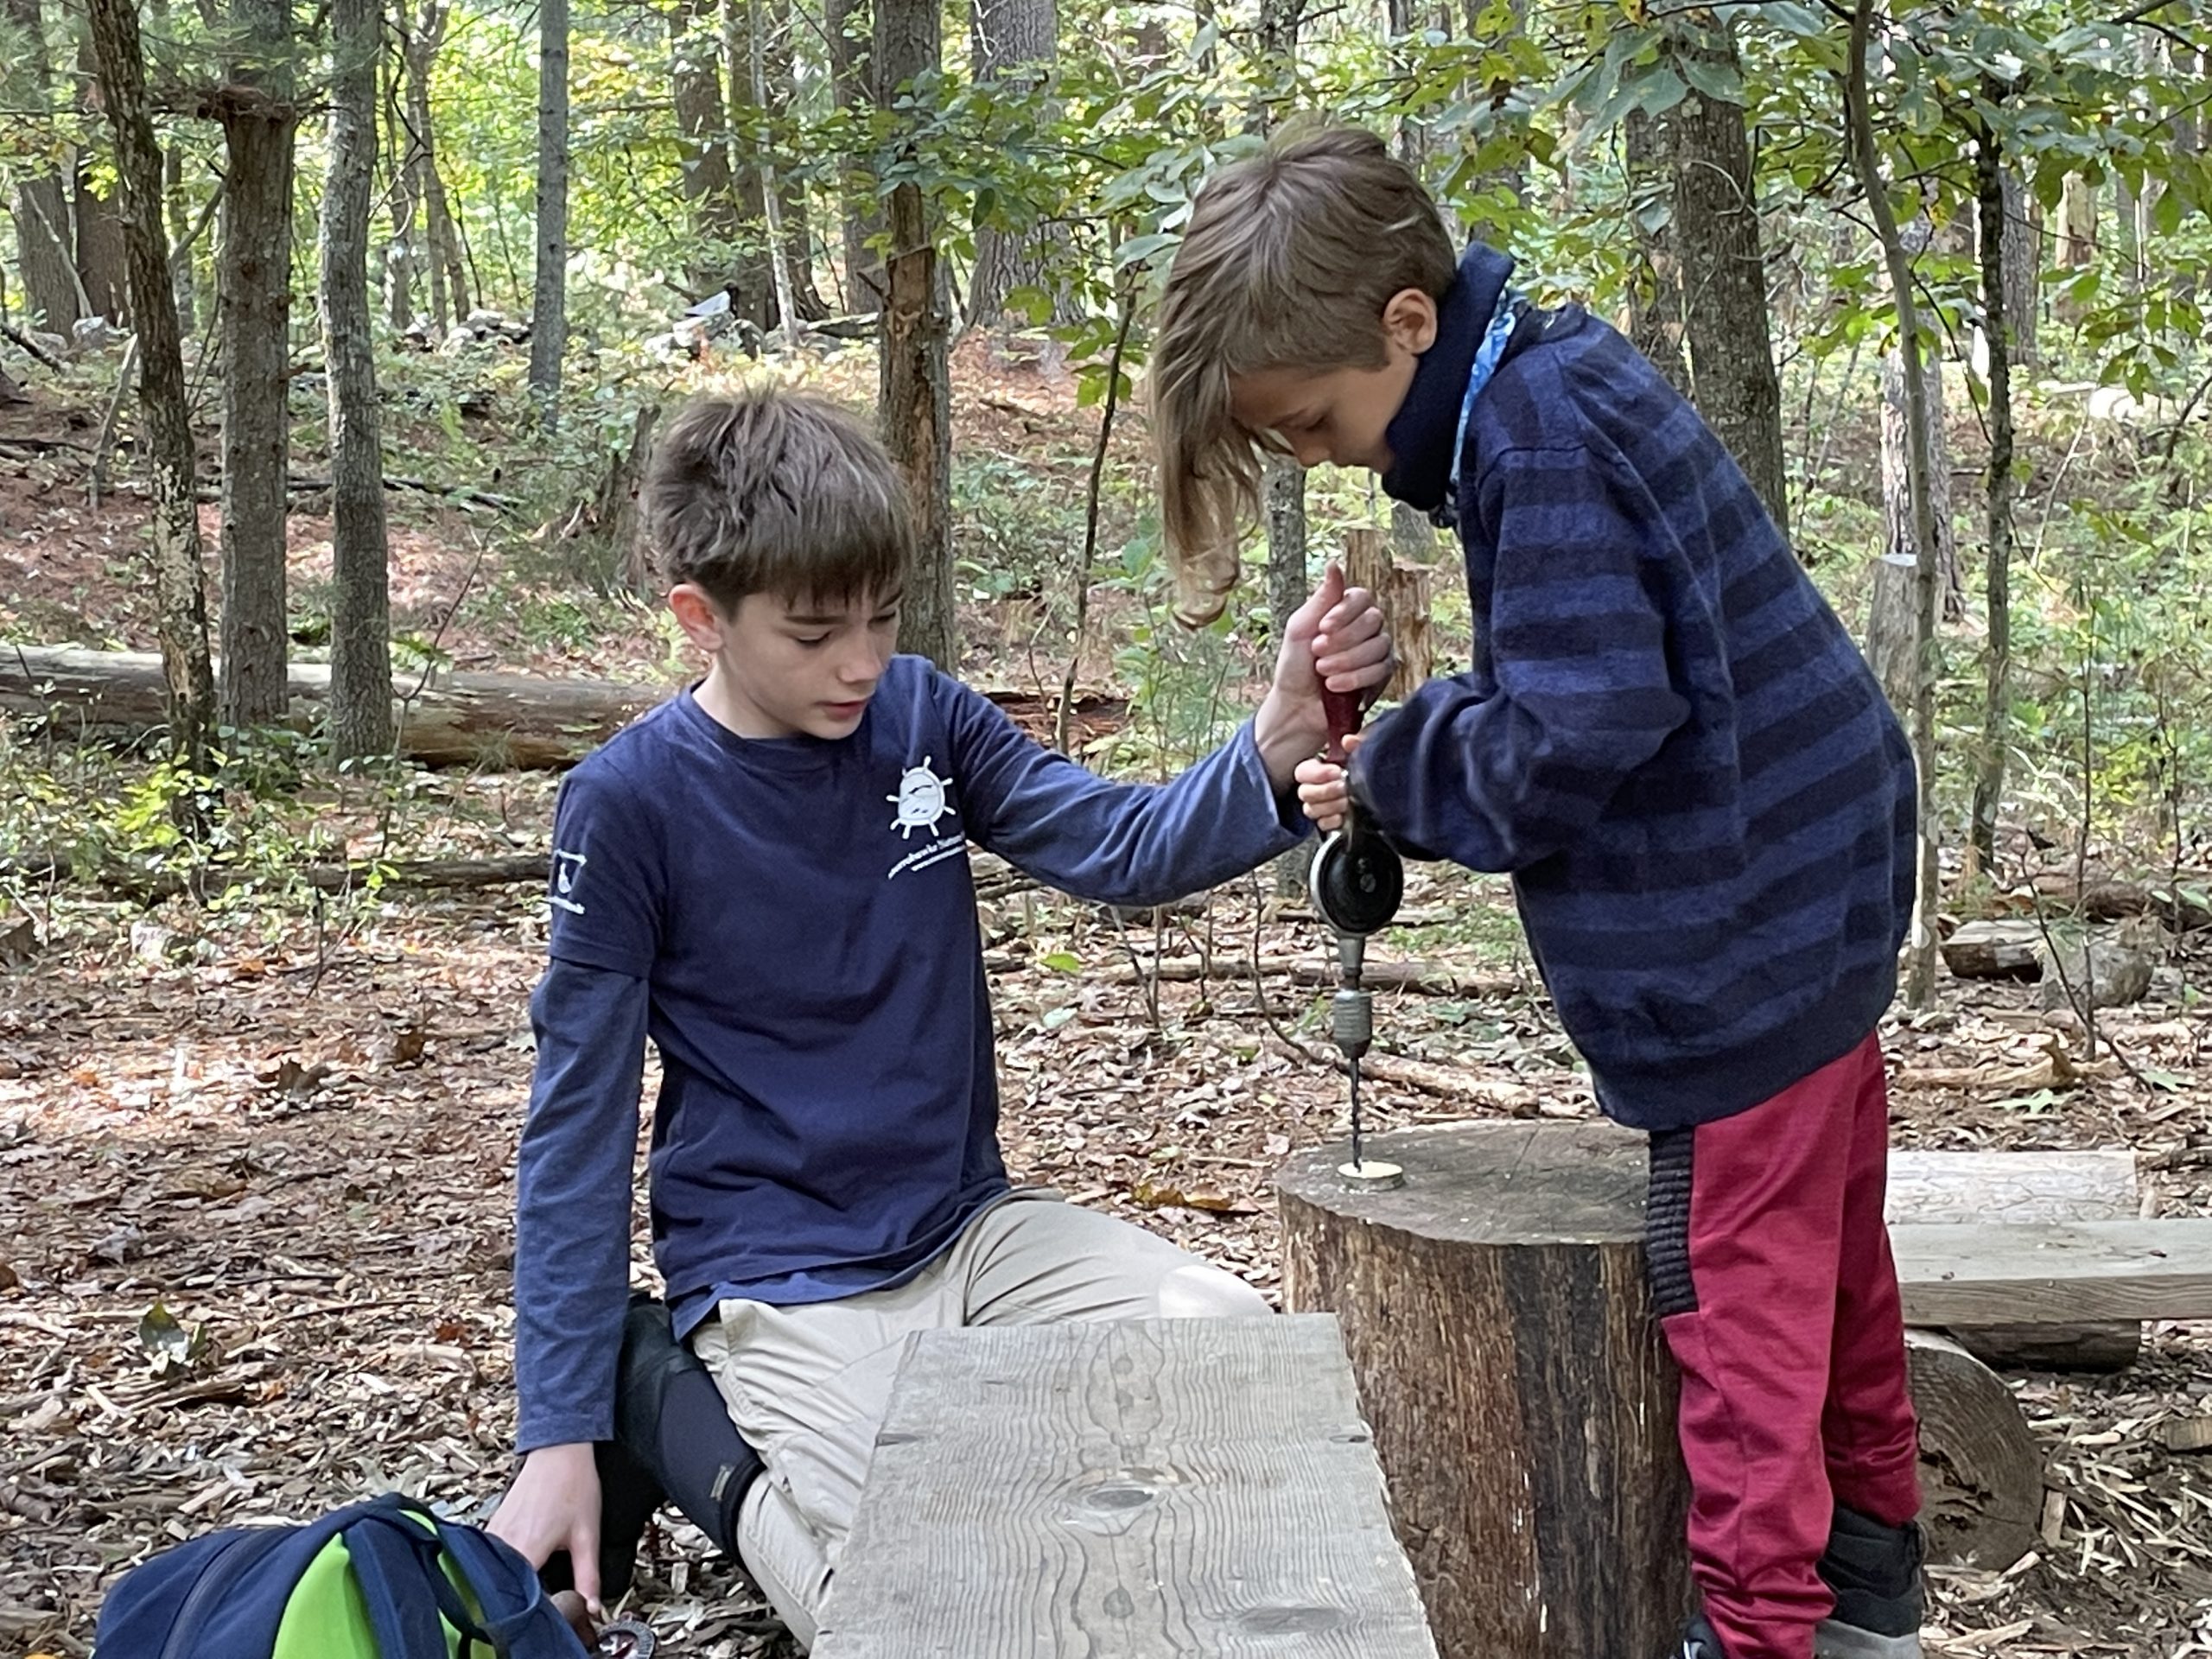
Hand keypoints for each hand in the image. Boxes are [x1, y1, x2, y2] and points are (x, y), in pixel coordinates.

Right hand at [489, 1442, 604, 1615]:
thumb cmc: (573, 1485)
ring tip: (534, 1584)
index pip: (520, 1599)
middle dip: (522, 1601)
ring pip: (497, 1574)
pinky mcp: (492, 1527)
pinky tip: (521, 1567)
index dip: (534, 1612)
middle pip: (505, 1588)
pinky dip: (505, 1567)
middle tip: (542, 1601)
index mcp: (527, 1549)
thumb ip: (588, 1576)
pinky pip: (492, 1557)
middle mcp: (504, 1543)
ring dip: (513, 1583)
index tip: (548, 1615)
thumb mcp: (587, 1534)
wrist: (559, 1451)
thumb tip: (592, 1607)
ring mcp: (494, 1534)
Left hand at [1253, 565, 1394, 787]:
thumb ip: (1321, 598)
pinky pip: (1382, 669)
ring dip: (1347, 661)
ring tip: (1323, 672)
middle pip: (1373, 620)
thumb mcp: (1300, 628)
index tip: (1323, 628)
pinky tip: (1336, 686)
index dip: (1345, 612)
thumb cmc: (1295, 666)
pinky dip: (1356, 678)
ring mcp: (1376, 651)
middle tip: (1318, 654)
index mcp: (1346, 611)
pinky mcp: (1382, 676)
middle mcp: (1366, 627)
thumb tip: (1334, 565)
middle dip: (1342, 640)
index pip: (1362, 597)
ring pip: (1379, 645)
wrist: (1297, 705)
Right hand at [1295, 733, 1363, 831]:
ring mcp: (1322, 805)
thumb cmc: (1368, 765)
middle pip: (1304, 793)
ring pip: (1310, 810)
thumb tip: (1349, 741)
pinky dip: (1331, 821)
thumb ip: (1358, 742)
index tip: (1336, 771)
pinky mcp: (1331, 821)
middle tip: (1343, 788)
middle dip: (1325, 791)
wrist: (1385, 787)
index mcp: (1319, 768)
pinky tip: (1343, 815)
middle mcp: (1316, 787)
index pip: (1303, 772)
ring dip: (1329, 806)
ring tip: (1347, 802)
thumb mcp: (1366, 749)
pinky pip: (1322, 824)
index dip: (1316, 773)